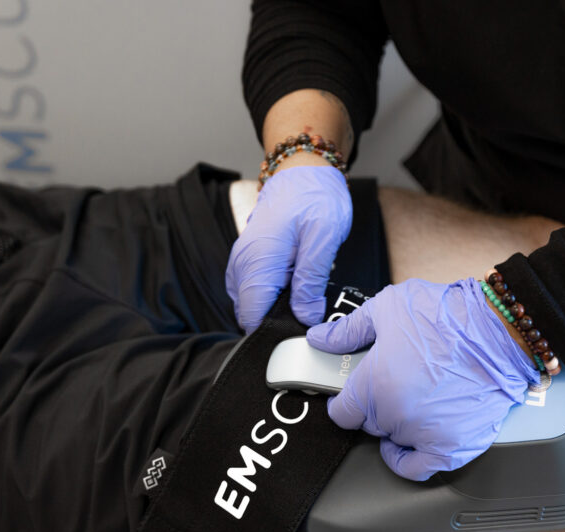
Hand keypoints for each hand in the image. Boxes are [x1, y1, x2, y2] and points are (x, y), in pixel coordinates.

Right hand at [227, 165, 351, 332]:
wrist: (303, 168)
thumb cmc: (315, 196)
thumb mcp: (323, 238)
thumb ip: (311, 281)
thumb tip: (306, 316)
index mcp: (257, 260)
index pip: (253, 316)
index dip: (277, 330)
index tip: (303, 329)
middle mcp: (242, 263)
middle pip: (251, 314)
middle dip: (279, 321)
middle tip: (311, 311)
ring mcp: (242, 262)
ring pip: (253, 304)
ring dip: (277, 307)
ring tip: (306, 293)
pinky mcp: (248, 260)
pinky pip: (256, 290)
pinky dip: (274, 295)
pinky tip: (296, 284)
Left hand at [306, 277, 539, 479]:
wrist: (500, 332)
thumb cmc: (449, 317)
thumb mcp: (388, 308)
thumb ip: (348, 329)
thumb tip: (320, 338)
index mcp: (374, 384)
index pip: (342, 412)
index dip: (347, 400)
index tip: (354, 394)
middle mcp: (395, 415)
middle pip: (368, 424)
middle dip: (376, 406)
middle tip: (394, 384)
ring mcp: (423, 435)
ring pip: (393, 441)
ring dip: (398, 425)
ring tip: (414, 400)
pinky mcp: (451, 448)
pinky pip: (418, 469)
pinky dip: (409, 460)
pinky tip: (410, 444)